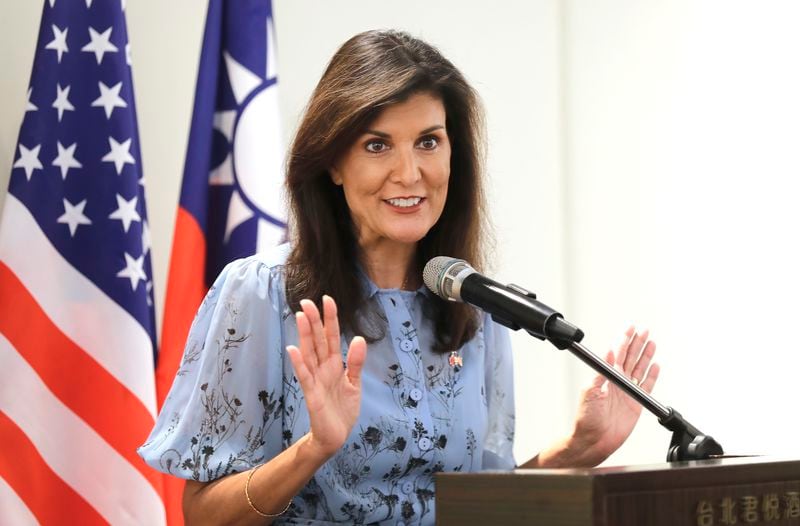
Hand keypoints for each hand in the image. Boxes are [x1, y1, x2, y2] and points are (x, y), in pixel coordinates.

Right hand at [286, 296, 366, 458]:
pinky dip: (299, 363)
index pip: (331, 337)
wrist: (335, 437)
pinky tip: (293, 349)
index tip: (327, 300)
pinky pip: (305, 376)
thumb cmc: (342, 410)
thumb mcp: (355, 384)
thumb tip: (360, 338)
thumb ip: (356, 362)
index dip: (330, 319)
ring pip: (309, 353)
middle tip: (307, 301)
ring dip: (305, 335)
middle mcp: (322, 368)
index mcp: (334, 365)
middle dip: (313, 321)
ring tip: (300, 316)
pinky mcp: (312, 395)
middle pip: (318, 341)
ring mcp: (316, 380)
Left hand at [568, 326, 659, 465]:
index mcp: (606, 376)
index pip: (618, 353)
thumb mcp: (589, 391)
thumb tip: (609, 352)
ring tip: (652, 343)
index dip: (625, 339)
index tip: (631, 328)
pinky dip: (652, 376)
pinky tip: (655, 366)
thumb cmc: (586, 418)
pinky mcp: (636, 403)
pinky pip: (646, 386)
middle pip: (631, 357)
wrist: (593, 440)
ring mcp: (627, 391)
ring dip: (646, 356)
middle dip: (638, 343)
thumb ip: (601, 371)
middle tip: (645, 330)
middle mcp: (618, 381)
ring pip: (640, 368)